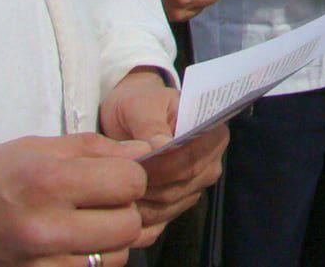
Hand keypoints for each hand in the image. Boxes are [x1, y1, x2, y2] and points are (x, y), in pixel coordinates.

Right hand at [0, 133, 147, 264]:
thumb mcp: (39, 148)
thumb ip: (98, 149)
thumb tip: (146, 152)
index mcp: (48, 183)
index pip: (129, 183)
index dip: (132, 174)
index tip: (116, 173)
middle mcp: (46, 228)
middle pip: (128, 225)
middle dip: (127, 208)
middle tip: (106, 199)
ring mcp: (42, 263)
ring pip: (117, 256)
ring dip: (113, 238)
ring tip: (89, 221)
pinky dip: (94, 257)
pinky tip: (77, 240)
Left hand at [98, 69, 226, 248]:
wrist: (131, 116)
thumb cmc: (139, 105)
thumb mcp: (141, 106)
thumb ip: (150, 125)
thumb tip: (161, 145)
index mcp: (213, 133)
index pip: (190, 160)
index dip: (160, 167)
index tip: (131, 164)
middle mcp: (211, 162)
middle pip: (180, 186)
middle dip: (145, 185)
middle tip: (113, 180)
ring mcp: (197, 185)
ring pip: (168, 206)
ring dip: (139, 203)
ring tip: (111, 190)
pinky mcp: (180, 202)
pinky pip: (161, 219)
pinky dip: (138, 217)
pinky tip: (118, 206)